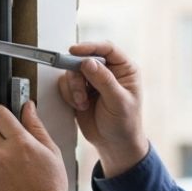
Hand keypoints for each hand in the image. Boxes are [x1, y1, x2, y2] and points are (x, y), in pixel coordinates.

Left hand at [0, 101, 70, 190]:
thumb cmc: (52, 187)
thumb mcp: (51, 151)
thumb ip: (36, 127)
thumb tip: (28, 109)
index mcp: (20, 143)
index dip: (1, 113)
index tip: (4, 116)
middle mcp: (2, 155)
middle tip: (8, 139)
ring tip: (10, 161)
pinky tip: (7, 175)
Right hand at [57, 41, 148, 177]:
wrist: (113, 144)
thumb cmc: (124, 124)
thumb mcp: (118, 102)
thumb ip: (104, 81)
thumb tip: (88, 62)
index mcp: (124, 69)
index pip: (107, 49)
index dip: (90, 47)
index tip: (75, 51)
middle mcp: (108, 71)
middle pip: (85, 58)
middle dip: (78, 73)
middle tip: (79, 88)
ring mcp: (93, 80)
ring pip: (73, 70)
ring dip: (74, 87)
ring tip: (83, 102)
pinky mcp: (80, 90)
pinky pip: (67, 84)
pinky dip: (70, 95)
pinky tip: (80, 106)